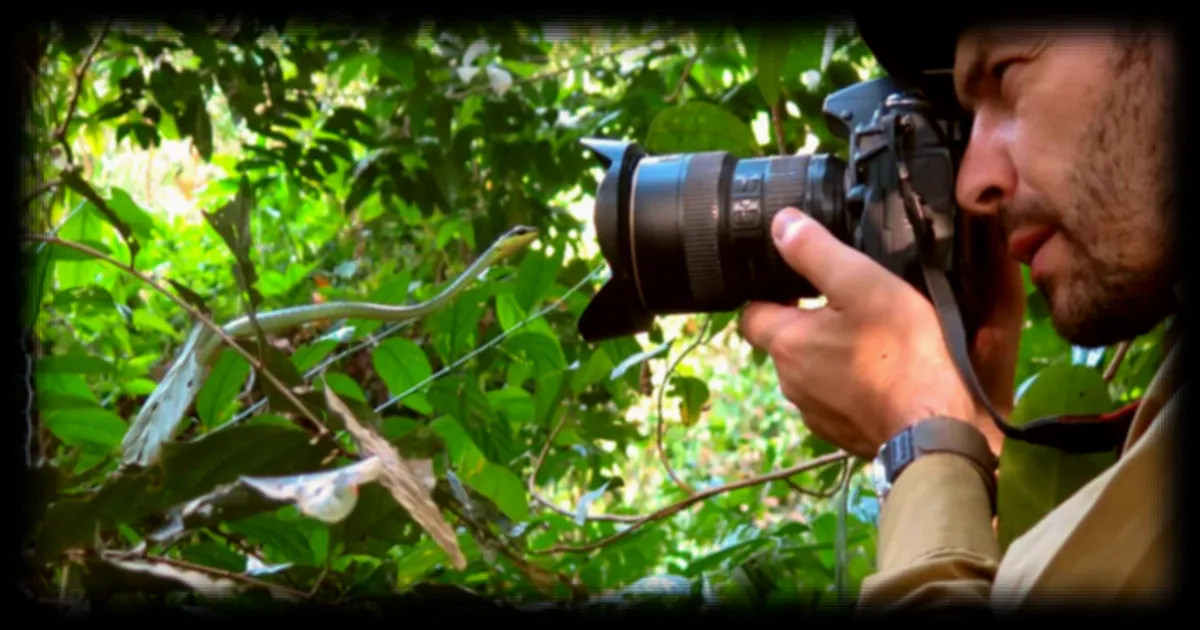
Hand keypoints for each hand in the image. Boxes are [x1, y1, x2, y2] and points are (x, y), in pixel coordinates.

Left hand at [739, 208, 1023, 458]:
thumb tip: (780, 224)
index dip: (770, 293)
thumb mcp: (862, 284)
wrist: (937, 429)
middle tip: (846, 304)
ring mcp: (816, 413)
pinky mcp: (843, 433)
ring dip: (831, 354)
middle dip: (806, 322)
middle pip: (784, 342)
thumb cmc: (903, 353)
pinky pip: (837, 399)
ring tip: (871, 337)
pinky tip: (884, 373)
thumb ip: (816, 251)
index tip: (799, 282)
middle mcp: (790, 383)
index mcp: (786, 344)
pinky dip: (852, 384)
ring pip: (811, 372)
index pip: (752, 313)